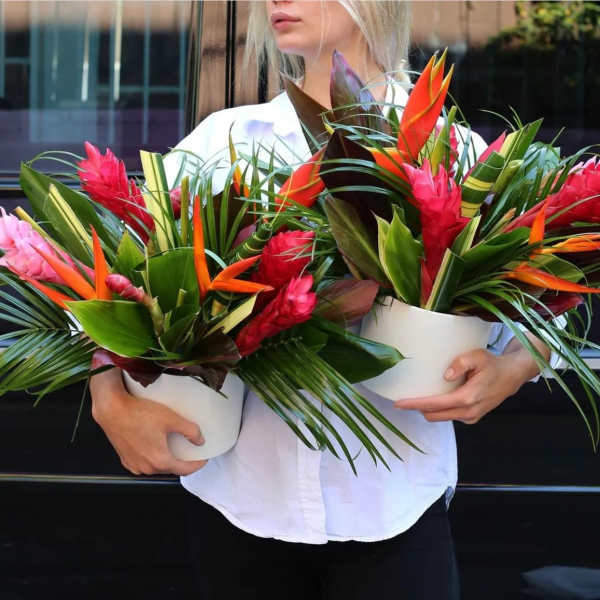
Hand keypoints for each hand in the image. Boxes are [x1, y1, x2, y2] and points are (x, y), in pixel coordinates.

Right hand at [90, 368, 208, 474]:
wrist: (112, 410)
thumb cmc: (137, 414)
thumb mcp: (171, 418)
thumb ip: (190, 431)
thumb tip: (199, 440)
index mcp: (160, 460)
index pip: (186, 470)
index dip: (198, 464)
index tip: (204, 459)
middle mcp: (146, 467)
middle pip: (171, 469)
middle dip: (183, 462)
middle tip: (191, 451)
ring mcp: (135, 465)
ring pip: (157, 467)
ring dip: (167, 460)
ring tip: (174, 447)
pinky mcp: (126, 459)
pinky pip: (144, 463)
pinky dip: (153, 457)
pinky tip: (155, 445)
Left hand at [393, 347, 535, 423]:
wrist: (512, 376)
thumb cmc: (493, 364)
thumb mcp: (478, 356)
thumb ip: (461, 363)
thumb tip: (446, 375)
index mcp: (468, 398)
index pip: (434, 405)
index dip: (414, 404)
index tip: (398, 403)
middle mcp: (468, 412)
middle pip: (433, 415)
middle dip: (417, 408)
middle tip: (403, 397)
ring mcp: (470, 417)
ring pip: (440, 417)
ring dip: (428, 409)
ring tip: (419, 395)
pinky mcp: (472, 417)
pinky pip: (449, 415)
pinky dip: (439, 409)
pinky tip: (437, 396)